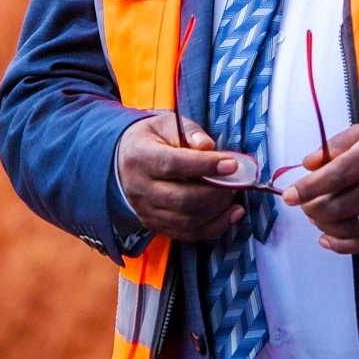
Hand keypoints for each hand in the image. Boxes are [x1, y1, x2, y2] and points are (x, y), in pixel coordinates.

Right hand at [117, 114, 244, 241]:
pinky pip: (187, 234)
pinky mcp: (155, 225)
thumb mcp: (167, 124)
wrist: (123, 160)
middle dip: (215, 193)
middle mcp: (140, 189)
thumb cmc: (151, 139)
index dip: (205, 165)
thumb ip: (190, 132)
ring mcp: (146, 211)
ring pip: (187, 221)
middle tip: (235, 181)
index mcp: (140, 158)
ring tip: (233, 194)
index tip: (231, 164)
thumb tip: (208, 146)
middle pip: (182, 199)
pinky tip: (231, 214)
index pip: (174, 165)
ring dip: (218, 211)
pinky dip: (214, 227)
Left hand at [282, 118, 358, 254]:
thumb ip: (336, 145)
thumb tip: (308, 163)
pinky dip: (343, 246)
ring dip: (324, 225)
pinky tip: (327, 240)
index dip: (309, 188)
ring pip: (350, 225)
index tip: (289, 195)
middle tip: (303, 204)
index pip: (336, 175)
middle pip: (340, 204)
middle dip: (313, 208)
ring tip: (315, 217)